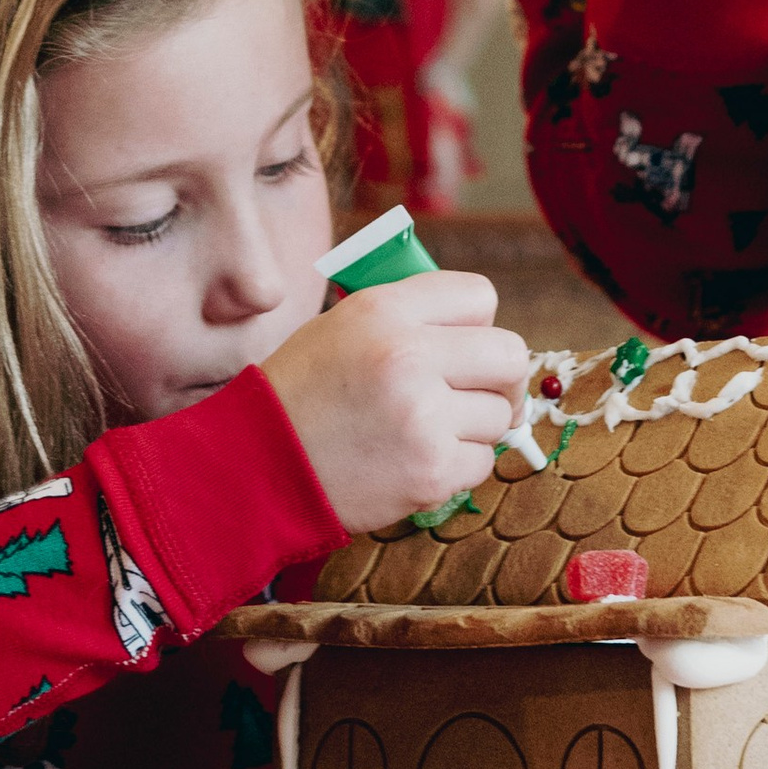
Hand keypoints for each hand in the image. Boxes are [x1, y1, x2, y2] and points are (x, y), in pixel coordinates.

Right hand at [263, 268, 528, 532]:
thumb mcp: (341, 325)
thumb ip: (408, 314)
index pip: (480, 296)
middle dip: (499, 376)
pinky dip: (458, 465)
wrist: (259, 467)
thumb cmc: (302, 394)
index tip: (464, 345)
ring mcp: (423, 418)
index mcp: (384, 310)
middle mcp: (407, 356)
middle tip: (479, 391)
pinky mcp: (431, 472)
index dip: (476, 323)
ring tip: (426, 430)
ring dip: (473, 425)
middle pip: (509, 354)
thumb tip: (475, 325)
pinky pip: (482, 461)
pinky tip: (416, 460)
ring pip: (499, 414)